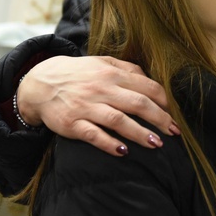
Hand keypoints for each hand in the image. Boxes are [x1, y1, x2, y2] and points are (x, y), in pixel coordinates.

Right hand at [17, 55, 177, 156]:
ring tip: (157, 144)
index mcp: (112, 74)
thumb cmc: (78, 74)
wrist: (40, 83)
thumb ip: (127, 69)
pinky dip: (109, 143)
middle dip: (160, 119)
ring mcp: (86, 107)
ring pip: (118, 120)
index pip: (146, 87)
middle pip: (138, 103)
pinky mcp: (72, 123)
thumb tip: (151, 79)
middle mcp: (101, 89)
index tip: (175, 113)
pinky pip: (93, 134)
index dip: (164, 101)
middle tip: (175, 132)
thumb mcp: (102, 63)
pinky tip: (123, 152)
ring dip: (140, 133)